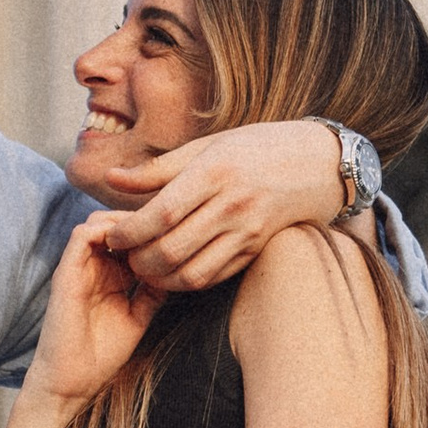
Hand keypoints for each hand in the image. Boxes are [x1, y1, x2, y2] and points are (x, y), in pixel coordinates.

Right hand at [29, 220, 162, 408]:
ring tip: (152, 234)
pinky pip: (83, 234)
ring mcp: (79, 267)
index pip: (131, 239)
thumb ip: (152, 293)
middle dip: (144, 220)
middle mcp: (93, 267)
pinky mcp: (66, 272)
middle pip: (117, 223)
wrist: (72, 383)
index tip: (179, 237)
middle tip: (170, 228)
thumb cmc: (100, 357)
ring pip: (100, 221)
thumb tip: (176, 270)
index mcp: (110, 276)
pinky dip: (107, 230)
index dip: (154, 232)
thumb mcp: (137, 319)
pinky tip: (133, 246)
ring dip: (127, 222)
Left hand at [89, 118, 339, 292]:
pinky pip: (214, 277)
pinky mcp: (256, 250)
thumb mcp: (207, 146)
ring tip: (143, 269)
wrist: (315, 164)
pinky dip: (186, 281)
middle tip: (123, 257)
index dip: (131, 232)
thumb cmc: (254, 148)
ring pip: (192, 273)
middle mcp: (232, 204)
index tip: (112, 236)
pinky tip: (171, 272)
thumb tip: (111, 178)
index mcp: (215, 172)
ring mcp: (247, 231)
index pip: (162, 213)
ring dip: (160, 279)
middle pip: (172, 248)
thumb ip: (157, 169)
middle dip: (139, 261)